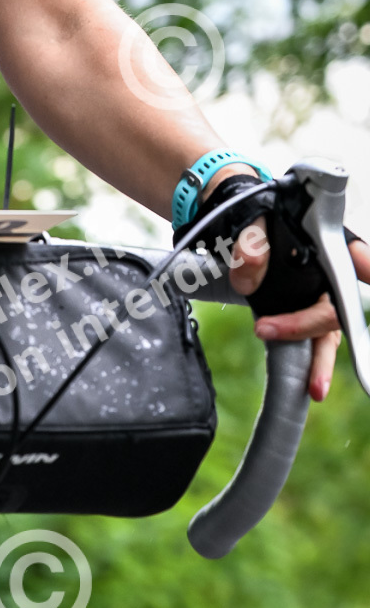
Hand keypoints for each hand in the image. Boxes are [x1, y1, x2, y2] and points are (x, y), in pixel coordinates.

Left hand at [230, 220, 369, 400]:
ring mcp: (325, 296)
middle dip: (311, 324)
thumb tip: (249, 271)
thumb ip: (251, 239)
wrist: (251, 229)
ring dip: (323, 359)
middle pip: (336, 304)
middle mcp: (335, 273)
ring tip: (315, 389)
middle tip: (267, 329)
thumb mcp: (252, 220)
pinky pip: (318, 341)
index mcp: (329, 242)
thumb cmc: (262, 219)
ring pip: (331, 331)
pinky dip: (313, 362)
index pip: (358, 257)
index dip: (366, 265)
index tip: (365, 268)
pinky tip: (310, 384)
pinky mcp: (313, 314)